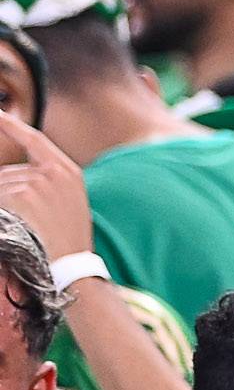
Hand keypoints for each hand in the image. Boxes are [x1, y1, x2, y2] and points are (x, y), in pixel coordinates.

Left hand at [0, 110, 92, 258]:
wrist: (70, 264)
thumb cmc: (67, 237)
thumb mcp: (67, 202)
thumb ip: (45, 181)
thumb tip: (9, 176)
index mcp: (68, 171)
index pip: (34, 139)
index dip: (11, 125)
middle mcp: (54, 171)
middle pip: (9, 171)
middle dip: (5, 191)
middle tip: (26, 220)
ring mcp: (38, 182)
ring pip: (1, 184)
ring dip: (3, 204)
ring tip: (27, 226)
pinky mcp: (23, 195)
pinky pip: (0, 195)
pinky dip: (2, 209)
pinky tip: (17, 224)